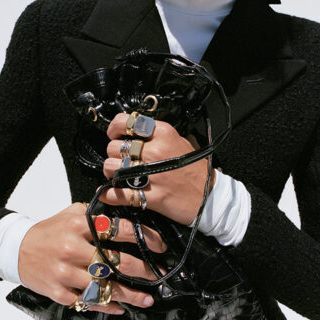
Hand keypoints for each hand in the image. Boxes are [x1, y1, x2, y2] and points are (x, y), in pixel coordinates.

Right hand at [18, 202, 166, 314]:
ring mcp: (65, 272)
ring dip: (130, 295)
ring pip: (104, 286)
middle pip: (116, 262)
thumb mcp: (71, 213)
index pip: (119, 229)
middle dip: (143, 270)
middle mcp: (73, 248)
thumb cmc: (49, 231)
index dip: (144, 238)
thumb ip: (96, 212)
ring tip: (148, 300)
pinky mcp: (58, 291)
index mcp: (78, 225)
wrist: (16, 249)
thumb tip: (124, 211)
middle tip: (158, 275)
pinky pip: (86, 301)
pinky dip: (105, 306)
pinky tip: (120, 308)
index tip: (160, 246)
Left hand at [101, 113, 215, 224]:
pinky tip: (108, 193)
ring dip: (111, 173)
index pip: (127, 122)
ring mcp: (153, 174)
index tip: (114, 134)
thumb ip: (158, 136)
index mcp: (164, 134)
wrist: (211, 197)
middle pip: (114, 147)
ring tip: (118, 176)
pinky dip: (109, 195)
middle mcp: (156, 151)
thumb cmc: (195, 171)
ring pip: (112, 167)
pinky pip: (119, 194)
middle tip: (120, 161)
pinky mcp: (151, 196)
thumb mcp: (181, 142)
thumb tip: (136, 131)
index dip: (115, 128)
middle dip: (114, 155)